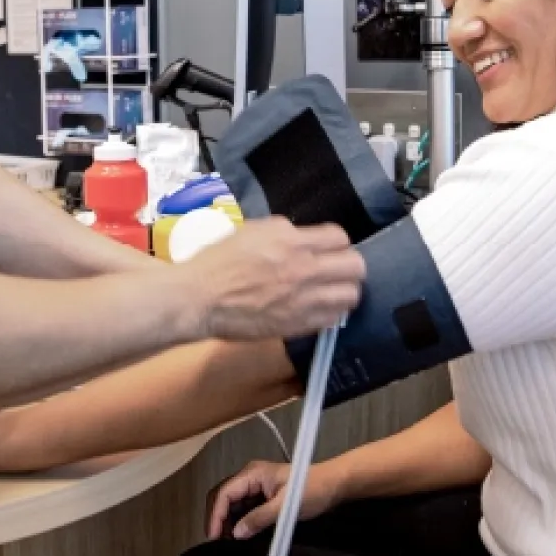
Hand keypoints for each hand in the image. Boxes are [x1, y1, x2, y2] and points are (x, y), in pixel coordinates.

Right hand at [182, 217, 363, 341]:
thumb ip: (285, 233)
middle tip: (338, 268)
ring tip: (332, 290)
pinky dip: (331, 312)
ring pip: (351, 295)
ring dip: (344, 290)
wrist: (200, 298)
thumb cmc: (219, 261)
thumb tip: (304, 238)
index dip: (336, 242)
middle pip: (355, 266)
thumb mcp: (253, 230)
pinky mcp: (297, 324)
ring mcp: (303, 299)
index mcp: (290, 241)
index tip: (329, 247)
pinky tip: (319, 307)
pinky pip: (333, 319)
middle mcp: (303, 269)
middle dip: (349, 265)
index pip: (340, 237)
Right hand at [206, 459, 342, 539]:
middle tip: (217, 542)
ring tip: (227, 542)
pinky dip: (238, 521)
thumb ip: (259, 518)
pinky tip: (239, 535)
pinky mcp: (263, 495)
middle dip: (217, 518)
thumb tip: (236, 533)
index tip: (214, 537)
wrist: (333, 484)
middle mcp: (250, 477)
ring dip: (227, 521)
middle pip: (223, 496)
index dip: (216, 515)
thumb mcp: (285, 506)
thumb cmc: (312, 489)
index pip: (225, 493)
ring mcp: (256, 485)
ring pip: (232, 503)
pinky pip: (243, 507)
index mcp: (252, 473)